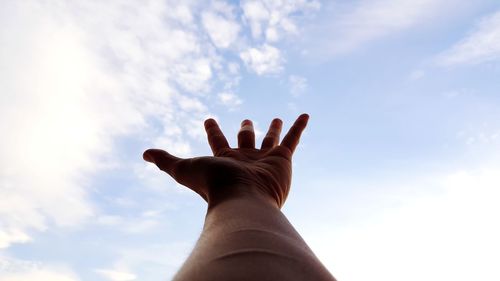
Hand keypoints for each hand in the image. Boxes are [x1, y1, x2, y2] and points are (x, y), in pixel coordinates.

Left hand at [143, 114, 308, 207]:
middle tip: (246, 120)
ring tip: (275, 118)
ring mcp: (265, 160)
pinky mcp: (283, 159)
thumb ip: (165, 160)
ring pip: (270, 139)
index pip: (217, 141)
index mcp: (224, 160)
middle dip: (245, 130)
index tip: (208, 118)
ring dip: (273, 129)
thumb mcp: (183, 168)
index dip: (212, 129)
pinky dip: (299, 126)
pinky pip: (293, 139)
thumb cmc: (212, 184)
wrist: (242, 198)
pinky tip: (305, 115)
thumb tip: (143, 153)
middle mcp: (245, 159)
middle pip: (245, 140)